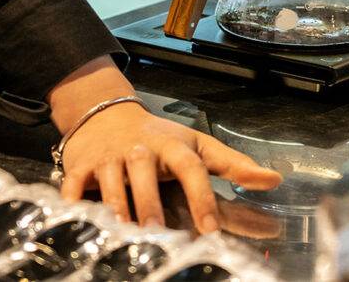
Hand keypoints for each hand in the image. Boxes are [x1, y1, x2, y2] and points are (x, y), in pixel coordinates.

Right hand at [48, 58, 280, 232]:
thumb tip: (274, 180)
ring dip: (116, 206)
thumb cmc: (160, 140)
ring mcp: (109, 158)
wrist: (107, 116)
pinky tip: (78, 218)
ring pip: (111, 183)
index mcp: (172, 147)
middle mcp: (140, 150)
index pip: (190, 168)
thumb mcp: (197, 146)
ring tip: (123, 231)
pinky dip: (74, 201)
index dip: (201, 195)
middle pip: (146, 176)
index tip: (210, 228)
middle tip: (158, 233)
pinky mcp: (81, 167)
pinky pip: (75, 186)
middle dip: (151, 204)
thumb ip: (234, 165)